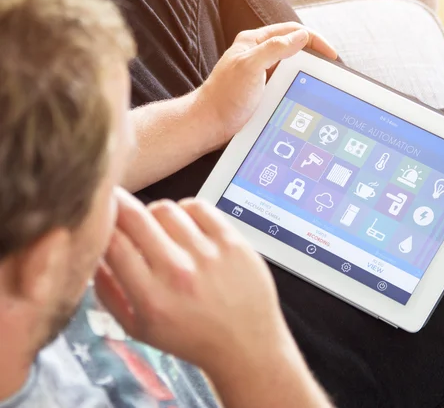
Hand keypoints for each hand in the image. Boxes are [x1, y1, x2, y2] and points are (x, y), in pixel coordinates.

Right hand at [94, 189, 290, 372]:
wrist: (246, 345)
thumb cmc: (191, 338)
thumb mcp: (138, 329)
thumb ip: (107, 293)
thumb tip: (93, 254)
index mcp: (152, 298)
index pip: (113, 243)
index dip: (101, 223)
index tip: (99, 217)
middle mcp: (179, 273)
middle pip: (136, 216)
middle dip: (119, 205)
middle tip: (118, 203)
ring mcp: (209, 254)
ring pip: (166, 208)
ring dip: (155, 214)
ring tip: (159, 228)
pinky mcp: (233, 242)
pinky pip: (199, 207)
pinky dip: (186, 211)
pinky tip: (187, 226)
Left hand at [199, 22, 336, 144]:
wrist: (208, 126)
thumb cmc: (225, 97)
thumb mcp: (251, 67)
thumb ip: (275, 48)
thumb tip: (302, 37)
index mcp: (254, 42)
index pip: (292, 31)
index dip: (315, 40)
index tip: (331, 55)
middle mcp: (257, 55)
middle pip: (293, 48)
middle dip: (314, 55)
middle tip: (331, 69)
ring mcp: (259, 74)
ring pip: (290, 67)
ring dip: (306, 73)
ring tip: (322, 83)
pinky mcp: (261, 92)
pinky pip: (285, 84)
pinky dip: (297, 86)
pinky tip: (305, 96)